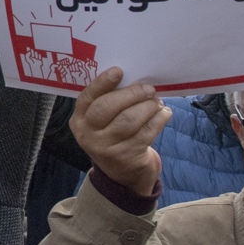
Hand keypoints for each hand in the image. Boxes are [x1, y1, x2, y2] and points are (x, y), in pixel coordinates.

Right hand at [70, 68, 169, 196]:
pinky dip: (159, 120)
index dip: (102, 82)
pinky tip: (164, 113)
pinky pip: (146, 133)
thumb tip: (135, 79)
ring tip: (157, 102)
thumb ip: (109, 102)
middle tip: (149, 89)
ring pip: (129, 120)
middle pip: (108, 107)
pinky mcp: (126, 157)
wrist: (123, 173)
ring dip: (148, 107)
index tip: (119, 71)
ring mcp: (106, 148)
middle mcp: (87, 135)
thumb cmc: (114, 136)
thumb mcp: (103, 122)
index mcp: (79, 120)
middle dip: (132, 94)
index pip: (87, 97)